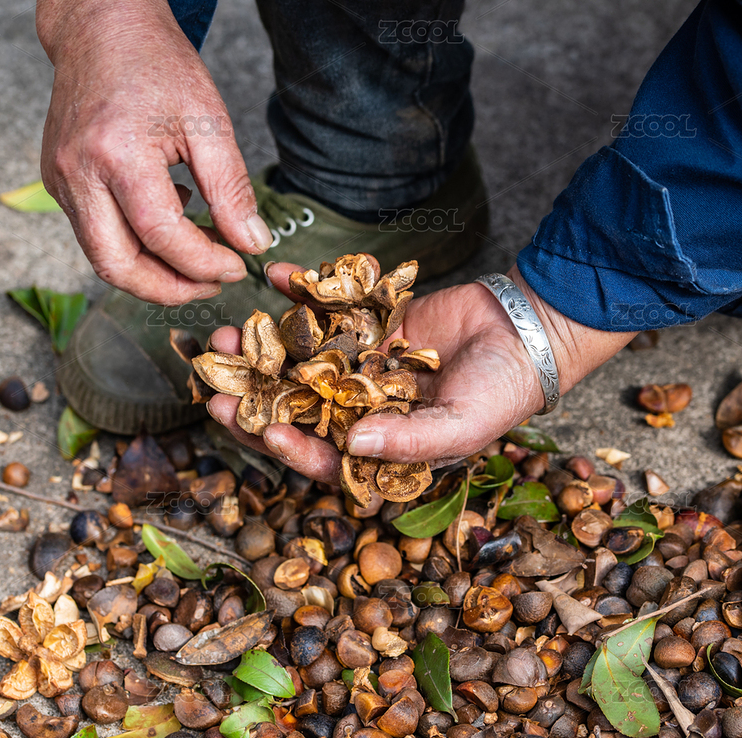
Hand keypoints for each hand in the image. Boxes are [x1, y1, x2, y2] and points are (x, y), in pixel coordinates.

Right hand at [37, 0, 271, 303]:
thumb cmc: (155, 64)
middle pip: (117, 266)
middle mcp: (76, 173)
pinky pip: (96, 234)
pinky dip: (136, 244)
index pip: (161, 236)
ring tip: (198, 257)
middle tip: (213, 283)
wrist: (100, 28)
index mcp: (115, 153)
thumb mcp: (209, 120)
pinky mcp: (58, 182)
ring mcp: (60, 180)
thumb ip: (232, 189)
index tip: (237, 265)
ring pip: (103, 257)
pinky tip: (170, 220)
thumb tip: (252, 243)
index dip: (203, 263)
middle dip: (170, 288)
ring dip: (153, 272)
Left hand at [207, 263, 637, 482]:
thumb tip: (348, 445)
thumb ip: (406, 443)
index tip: (259, 429)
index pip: (323, 456)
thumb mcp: (459, 429)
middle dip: (256, 397)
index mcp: (380, 449)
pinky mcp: (368, 323)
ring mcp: (361, 366)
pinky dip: (304, 293)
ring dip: (265, 347)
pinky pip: (329, 310)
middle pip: (297, 408)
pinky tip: (278, 276)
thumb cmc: (500, 394)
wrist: (527, 330)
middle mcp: (363, 410)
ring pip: (301, 359)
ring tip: (230, 333)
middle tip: (215, 384)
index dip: (288, 447)